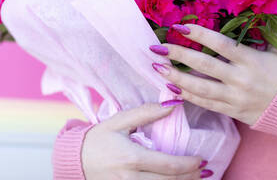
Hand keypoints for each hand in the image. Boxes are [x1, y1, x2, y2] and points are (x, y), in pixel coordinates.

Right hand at [82, 102, 212, 178]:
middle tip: (203, 170)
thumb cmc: (98, 138)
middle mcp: (130, 178)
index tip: (201, 160)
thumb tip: (172, 104)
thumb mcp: (120, 121)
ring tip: (194, 178)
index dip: (188, 164)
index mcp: (131, 157)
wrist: (73, 160)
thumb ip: (146, 113)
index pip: (168, 165)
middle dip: (190, 177)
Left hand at [149, 24, 276, 125]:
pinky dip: (187, 97)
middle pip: (205, 65)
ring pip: (201, 88)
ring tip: (158, 68)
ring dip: (177, 78)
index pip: (221, 45)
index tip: (180, 27)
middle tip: (158, 47)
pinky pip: (205, 104)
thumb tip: (262, 8)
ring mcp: (234, 97)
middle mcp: (241, 79)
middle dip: (180, 55)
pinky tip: (171, 88)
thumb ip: (270, 30)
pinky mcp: (230, 111)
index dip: (200, 34)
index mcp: (252, 60)